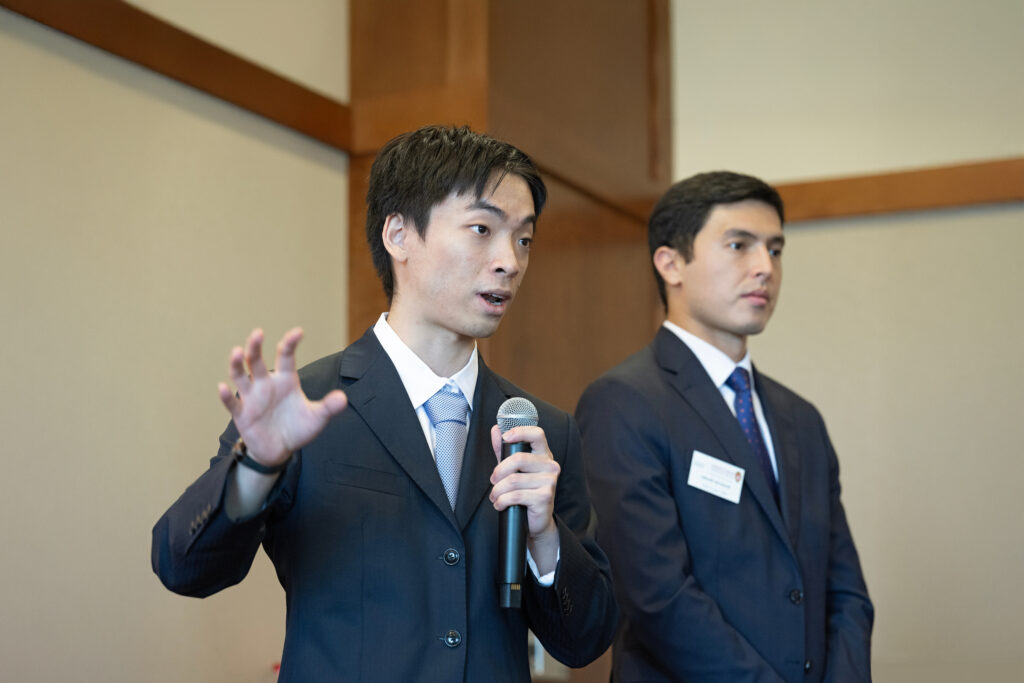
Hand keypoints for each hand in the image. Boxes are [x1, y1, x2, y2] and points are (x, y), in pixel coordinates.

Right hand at [218, 328, 347, 466]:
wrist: (280, 451)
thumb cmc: (297, 428)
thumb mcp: (316, 418)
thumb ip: (328, 407)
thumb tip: (343, 399)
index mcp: (286, 380)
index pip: (286, 357)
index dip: (290, 343)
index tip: (298, 332)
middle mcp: (266, 384)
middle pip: (257, 361)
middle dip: (255, 347)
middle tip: (258, 333)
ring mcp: (252, 398)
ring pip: (240, 376)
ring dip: (237, 364)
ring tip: (237, 352)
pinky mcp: (242, 414)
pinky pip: (232, 403)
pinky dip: (226, 396)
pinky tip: (223, 387)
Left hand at [489, 424, 560, 572]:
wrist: (536, 520)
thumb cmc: (525, 491)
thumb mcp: (513, 469)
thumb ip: (505, 450)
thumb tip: (496, 429)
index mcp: (543, 455)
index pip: (537, 434)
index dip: (521, 431)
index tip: (506, 436)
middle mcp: (550, 466)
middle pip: (518, 458)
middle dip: (499, 471)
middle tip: (493, 481)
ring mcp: (550, 481)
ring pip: (513, 480)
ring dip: (498, 490)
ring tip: (495, 497)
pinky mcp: (545, 497)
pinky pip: (516, 495)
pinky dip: (502, 501)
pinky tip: (500, 504)